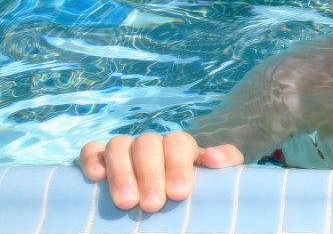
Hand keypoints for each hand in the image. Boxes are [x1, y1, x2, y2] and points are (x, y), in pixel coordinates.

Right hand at [78, 132, 243, 211]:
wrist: (176, 197)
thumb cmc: (198, 189)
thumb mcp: (219, 176)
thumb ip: (226, 162)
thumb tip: (212, 157)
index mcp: (180, 146)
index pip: (178, 143)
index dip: (178, 166)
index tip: (179, 194)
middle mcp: (152, 144)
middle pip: (147, 144)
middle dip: (150, 174)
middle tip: (153, 205)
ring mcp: (125, 150)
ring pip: (119, 145)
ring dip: (121, 172)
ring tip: (127, 204)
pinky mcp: (100, 160)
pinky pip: (91, 151)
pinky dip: (91, 160)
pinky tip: (97, 179)